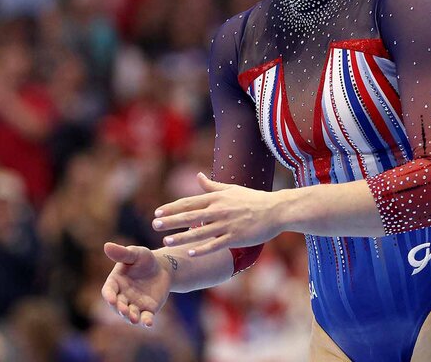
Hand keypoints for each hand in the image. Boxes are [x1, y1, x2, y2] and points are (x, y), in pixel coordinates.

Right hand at [101, 243, 171, 326]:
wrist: (162, 268)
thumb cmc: (145, 259)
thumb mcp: (135, 254)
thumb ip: (122, 253)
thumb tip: (107, 246)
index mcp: (115, 282)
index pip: (108, 291)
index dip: (109, 296)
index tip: (111, 299)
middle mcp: (122, 296)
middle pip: (118, 305)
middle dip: (120, 309)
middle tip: (124, 310)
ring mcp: (134, 304)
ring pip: (130, 314)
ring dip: (131, 317)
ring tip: (134, 319)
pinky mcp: (147, 310)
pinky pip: (145, 318)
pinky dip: (146, 321)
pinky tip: (149, 323)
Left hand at [153, 173, 283, 256]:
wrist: (275, 210)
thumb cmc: (253, 199)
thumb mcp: (231, 189)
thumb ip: (212, 186)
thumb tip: (198, 176)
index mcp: (217, 198)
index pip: (189, 202)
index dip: (172, 207)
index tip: (158, 212)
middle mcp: (219, 210)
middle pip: (190, 216)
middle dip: (171, 221)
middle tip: (155, 224)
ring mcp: (227, 224)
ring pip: (199, 232)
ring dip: (181, 237)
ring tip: (166, 241)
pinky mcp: (235, 237)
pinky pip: (215, 244)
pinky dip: (202, 249)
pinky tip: (190, 253)